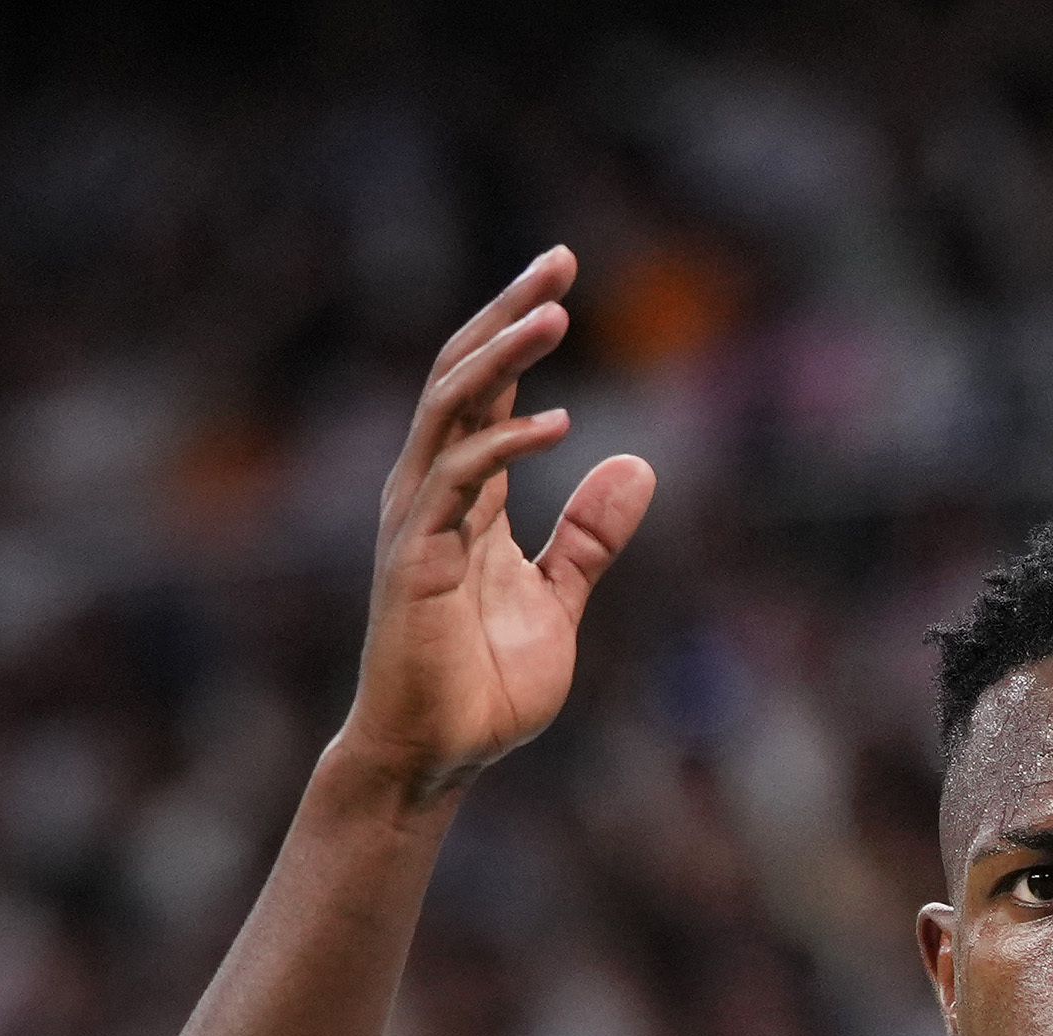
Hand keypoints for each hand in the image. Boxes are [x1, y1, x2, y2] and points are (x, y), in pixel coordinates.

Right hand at [342, 249, 657, 803]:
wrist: (436, 759)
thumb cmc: (484, 687)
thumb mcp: (558, 601)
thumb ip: (589, 537)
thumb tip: (637, 463)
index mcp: (462, 494)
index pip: (484, 385)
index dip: (517, 327)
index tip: (562, 274)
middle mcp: (429, 490)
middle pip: (462, 372)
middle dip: (509, 312)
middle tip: (560, 259)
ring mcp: (416, 519)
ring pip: (450, 406)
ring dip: (502, 355)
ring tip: (557, 313)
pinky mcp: (415, 558)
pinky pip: (457, 481)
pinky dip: (504, 445)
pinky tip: (560, 427)